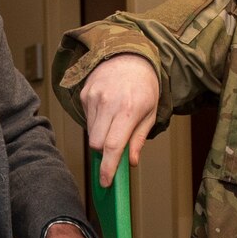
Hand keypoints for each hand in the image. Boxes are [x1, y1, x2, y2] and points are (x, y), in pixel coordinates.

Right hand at [78, 54, 159, 184]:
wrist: (129, 55)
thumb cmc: (144, 86)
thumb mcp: (150, 112)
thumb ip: (139, 138)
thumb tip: (130, 162)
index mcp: (128, 110)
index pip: (112, 146)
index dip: (107, 167)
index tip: (105, 182)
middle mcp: (108, 103)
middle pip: (96, 143)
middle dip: (104, 152)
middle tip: (115, 149)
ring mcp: (94, 98)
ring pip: (91, 133)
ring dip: (101, 136)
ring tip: (114, 121)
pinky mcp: (85, 94)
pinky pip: (87, 119)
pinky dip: (96, 122)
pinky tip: (107, 110)